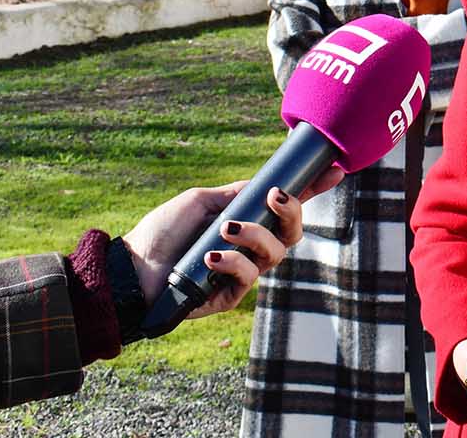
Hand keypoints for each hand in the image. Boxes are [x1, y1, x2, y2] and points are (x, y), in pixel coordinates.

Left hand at [122, 168, 344, 318]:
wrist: (132, 267)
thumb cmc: (162, 231)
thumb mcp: (201, 200)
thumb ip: (235, 192)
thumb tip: (267, 182)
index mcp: (246, 221)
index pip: (286, 208)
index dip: (313, 191)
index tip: (334, 171)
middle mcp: (250, 247)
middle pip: (293, 232)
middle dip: (292, 212)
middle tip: (274, 197)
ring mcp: (242, 272)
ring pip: (276, 253)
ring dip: (256, 235)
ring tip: (226, 228)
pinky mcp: (230, 296)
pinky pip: (248, 277)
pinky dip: (232, 261)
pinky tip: (210, 256)